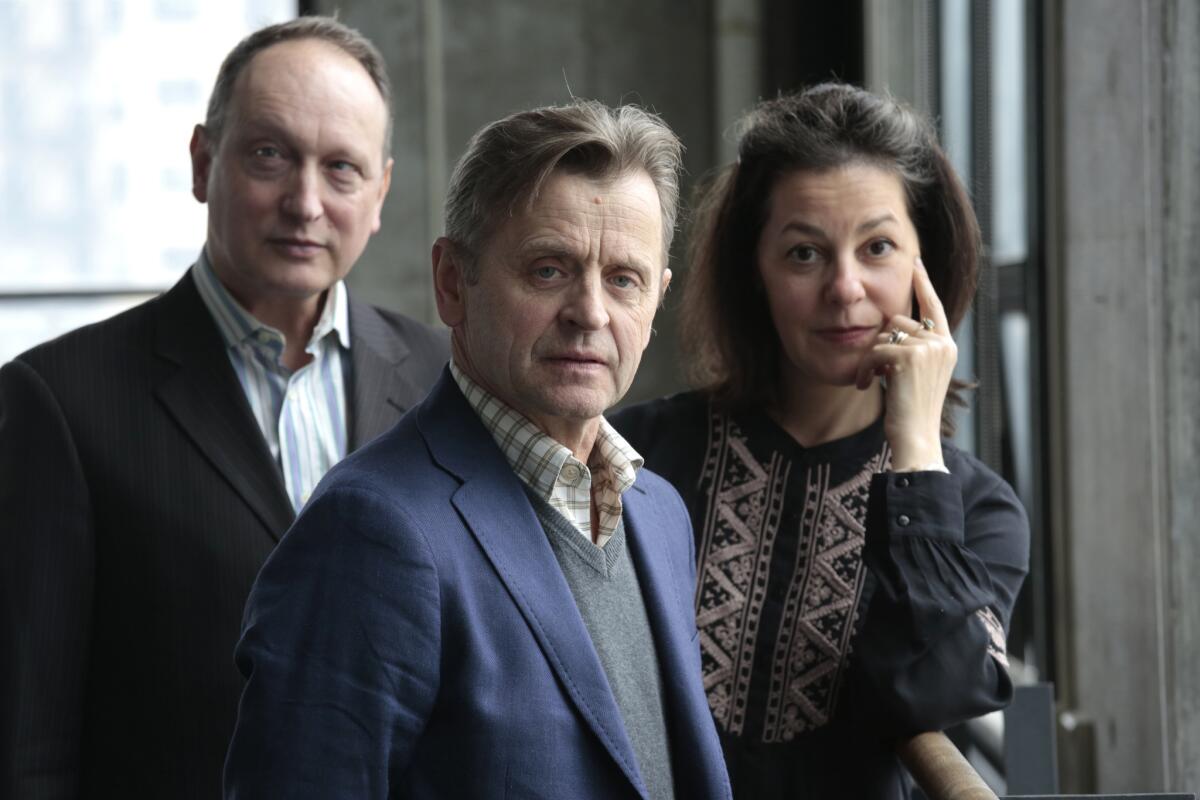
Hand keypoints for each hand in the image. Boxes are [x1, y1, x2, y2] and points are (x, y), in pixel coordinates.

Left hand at [854, 256, 956, 470]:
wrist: (916, 438)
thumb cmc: (911, 411)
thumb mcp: (917, 375)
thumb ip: (913, 348)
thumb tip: (892, 327)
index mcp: (947, 346)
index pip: (934, 306)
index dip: (923, 283)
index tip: (915, 262)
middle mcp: (942, 343)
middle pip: (897, 321)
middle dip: (880, 344)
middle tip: (875, 372)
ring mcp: (929, 348)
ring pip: (883, 335)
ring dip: (870, 358)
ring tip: (871, 380)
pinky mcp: (910, 356)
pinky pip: (875, 350)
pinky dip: (864, 368)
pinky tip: (866, 385)